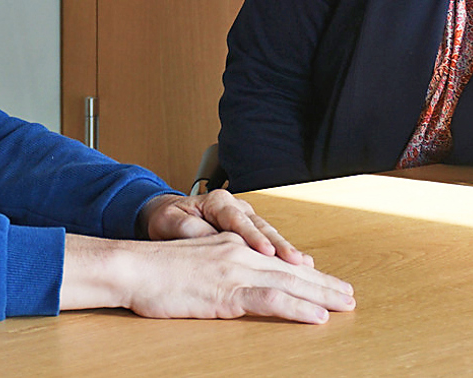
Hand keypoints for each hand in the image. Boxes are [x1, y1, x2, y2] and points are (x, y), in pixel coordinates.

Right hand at [61, 232, 355, 323]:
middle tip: (349, 294)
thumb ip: (218, 268)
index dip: (305, 272)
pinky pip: (270, 300)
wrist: (133, 267)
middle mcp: (239, 254)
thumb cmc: (155, 270)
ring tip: (344, 304)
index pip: (277, 260)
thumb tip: (236, 282)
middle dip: (323, 282)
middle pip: (291, 269)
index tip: (326, 282)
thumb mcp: (193, 263)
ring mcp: (235, 272)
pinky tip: (316, 316)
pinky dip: (297, 307)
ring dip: (321, 294)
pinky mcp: (227, 292)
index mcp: (231, 246)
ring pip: (289, 282)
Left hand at [138, 190, 312, 266]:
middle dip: (282, 246)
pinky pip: (270, 245)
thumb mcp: (170, 223)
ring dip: (287, 253)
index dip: (253, 236)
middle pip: (262, 227)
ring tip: (307, 267)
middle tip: (299, 263)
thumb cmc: (167, 220)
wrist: (165, 218)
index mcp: (217, 201)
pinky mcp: (250, 234)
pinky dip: (283, 259)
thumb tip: (209, 236)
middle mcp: (236, 207)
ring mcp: (245, 220)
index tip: (265, 251)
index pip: (238, 220)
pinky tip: (302, 270)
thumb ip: (190, 229)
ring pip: (271, 235)